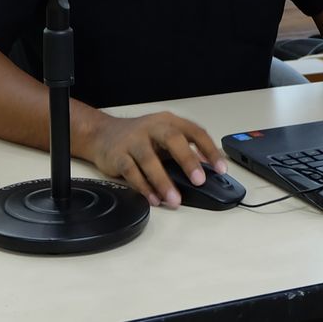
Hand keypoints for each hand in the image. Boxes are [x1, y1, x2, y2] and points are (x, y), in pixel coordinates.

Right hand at [80, 111, 228, 207]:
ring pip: (149, 159)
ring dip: (164, 181)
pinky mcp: (117, 155)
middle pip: (172, 139)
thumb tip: (207, 170)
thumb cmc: (139, 138)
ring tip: (175, 200)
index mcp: (168, 122)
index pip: (194, 131)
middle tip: (199, 180)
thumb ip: (184, 150)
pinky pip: (131, 172)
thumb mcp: (163, 138)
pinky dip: (144, 187)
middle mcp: (152, 127)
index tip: (221, 168)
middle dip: (188, 160)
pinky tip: (154, 199)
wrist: (102, 134)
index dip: (209, 150)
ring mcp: (133, 140)